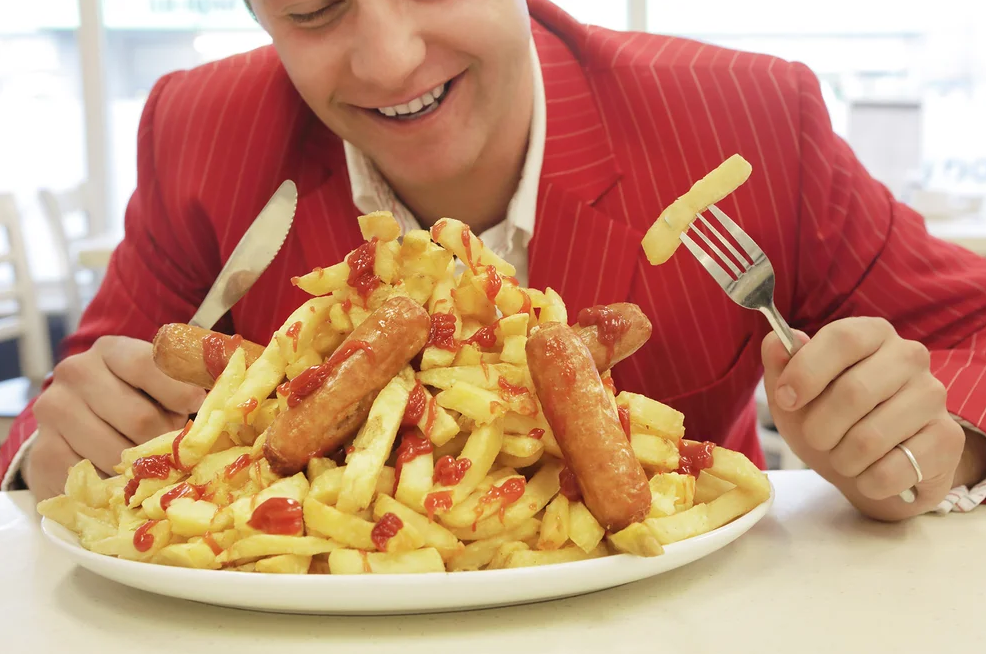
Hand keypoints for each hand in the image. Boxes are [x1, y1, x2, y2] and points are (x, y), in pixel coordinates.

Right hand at [25, 336, 205, 500]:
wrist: (80, 424)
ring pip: (117, 453)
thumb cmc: (138, 400)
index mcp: (112, 350)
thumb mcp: (164, 382)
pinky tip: (123, 482)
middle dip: (166, 440)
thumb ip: (193, 381)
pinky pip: (91, 478)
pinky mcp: (43, 452)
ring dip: (142, 466)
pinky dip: (114, 487)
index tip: (200, 408)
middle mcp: (76, 373)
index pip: (149, 365)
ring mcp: (54, 411)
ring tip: (151, 464)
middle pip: (139, 417)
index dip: (180, 390)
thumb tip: (229, 384)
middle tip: (177, 450)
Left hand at [761, 317, 966, 520]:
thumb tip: (776, 342)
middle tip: (816, 439)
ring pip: (870, 437)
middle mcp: (909, 357)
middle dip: (819, 428)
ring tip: (844, 457)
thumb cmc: (829, 421)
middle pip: (854, 392)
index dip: (807, 371)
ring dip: (842, 459)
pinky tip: (871, 473)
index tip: (786, 400)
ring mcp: (933, 396)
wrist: (871, 468)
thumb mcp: (794, 394)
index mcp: (871, 334)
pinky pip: (893, 470)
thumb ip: (780, 365)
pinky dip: (868, 481)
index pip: (843, 338)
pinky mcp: (947, 439)